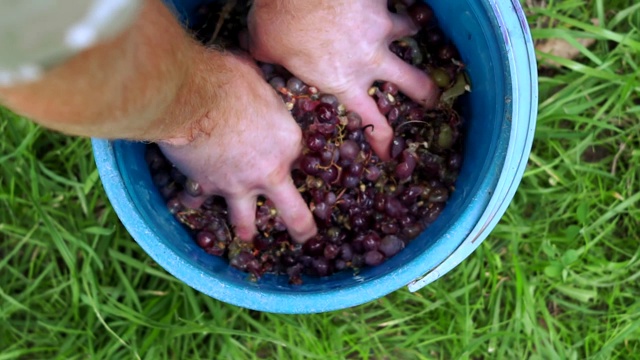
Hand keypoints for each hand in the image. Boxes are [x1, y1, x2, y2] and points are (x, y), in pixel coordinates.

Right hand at [159, 52, 316, 242]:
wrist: (193, 99)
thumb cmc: (230, 81)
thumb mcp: (257, 80)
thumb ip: (259, 92)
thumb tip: (250, 77)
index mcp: (289, 143)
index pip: (295, 157)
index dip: (286, 154)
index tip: (280, 151)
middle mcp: (269, 172)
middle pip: (292, 212)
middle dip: (302, 228)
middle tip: (305, 237)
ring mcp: (237, 185)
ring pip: (246, 222)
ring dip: (246, 230)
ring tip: (245, 236)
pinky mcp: (206, 187)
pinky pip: (198, 201)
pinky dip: (193, 200)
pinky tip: (188, 200)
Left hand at [248, 0, 438, 158]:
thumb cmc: (279, 19)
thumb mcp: (264, 47)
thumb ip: (266, 57)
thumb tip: (251, 53)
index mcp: (344, 81)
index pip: (372, 122)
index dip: (385, 140)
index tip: (390, 151)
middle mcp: (370, 60)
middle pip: (413, 84)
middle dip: (427, 93)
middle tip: (431, 97)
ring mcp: (381, 28)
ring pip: (409, 35)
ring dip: (408, 33)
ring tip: (408, 30)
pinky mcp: (382, 0)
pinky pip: (397, 1)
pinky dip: (393, 1)